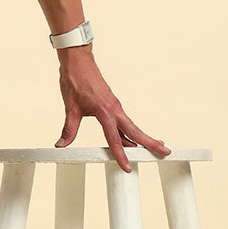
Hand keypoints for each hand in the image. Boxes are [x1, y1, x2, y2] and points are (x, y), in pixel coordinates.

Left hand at [55, 47, 170, 173]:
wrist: (78, 62)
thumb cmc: (75, 80)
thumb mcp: (71, 107)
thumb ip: (69, 128)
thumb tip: (62, 144)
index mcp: (105, 111)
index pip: (114, 138)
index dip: (120, 154)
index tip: (126, 166)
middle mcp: (114, 109)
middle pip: (135, 131)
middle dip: (150, 143)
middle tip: (165, 152)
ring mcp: (115, 107)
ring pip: (131, 126)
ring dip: (142, 138)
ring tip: (155, 147)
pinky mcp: (112, 105)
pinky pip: (123, 122)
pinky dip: (128, 132)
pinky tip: (130, 141)